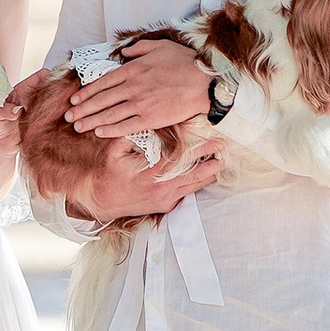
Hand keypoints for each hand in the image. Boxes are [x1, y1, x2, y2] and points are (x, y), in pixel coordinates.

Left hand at [68, 42, 212, 136]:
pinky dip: (111, 129)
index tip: (75, 99)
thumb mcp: (160, 46)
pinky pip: (126, 126)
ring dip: (91, 121)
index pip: (103, 83)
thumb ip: (139, 48)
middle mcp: (133, 87)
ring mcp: (141, 104)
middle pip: (101, 100)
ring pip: (109, 114)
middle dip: (83, 109)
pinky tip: (99, 132)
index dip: (87, 92)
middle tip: (69, 116)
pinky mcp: (151, 118)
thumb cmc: (184, 63)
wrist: (204, 82)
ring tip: (78, 127)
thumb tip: (125, 53)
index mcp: (133, 70)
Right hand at [68, 141, 224, 227]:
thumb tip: (148, 123)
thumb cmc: (109, 173)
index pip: (184, 160)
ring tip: (222, 162)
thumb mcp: (115, 151)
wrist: (102, 200)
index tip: (215, 142)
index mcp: (152, 173)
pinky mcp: (166, 206)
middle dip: (213, 163)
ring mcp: (166, 199)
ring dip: (209, 174)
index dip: (202, 151)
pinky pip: (186, 193)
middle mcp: (162, 188)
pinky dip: (197, 183)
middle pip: (196, 175)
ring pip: (194, 187)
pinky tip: (206, 174)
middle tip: (227, 153)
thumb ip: (131, 137)